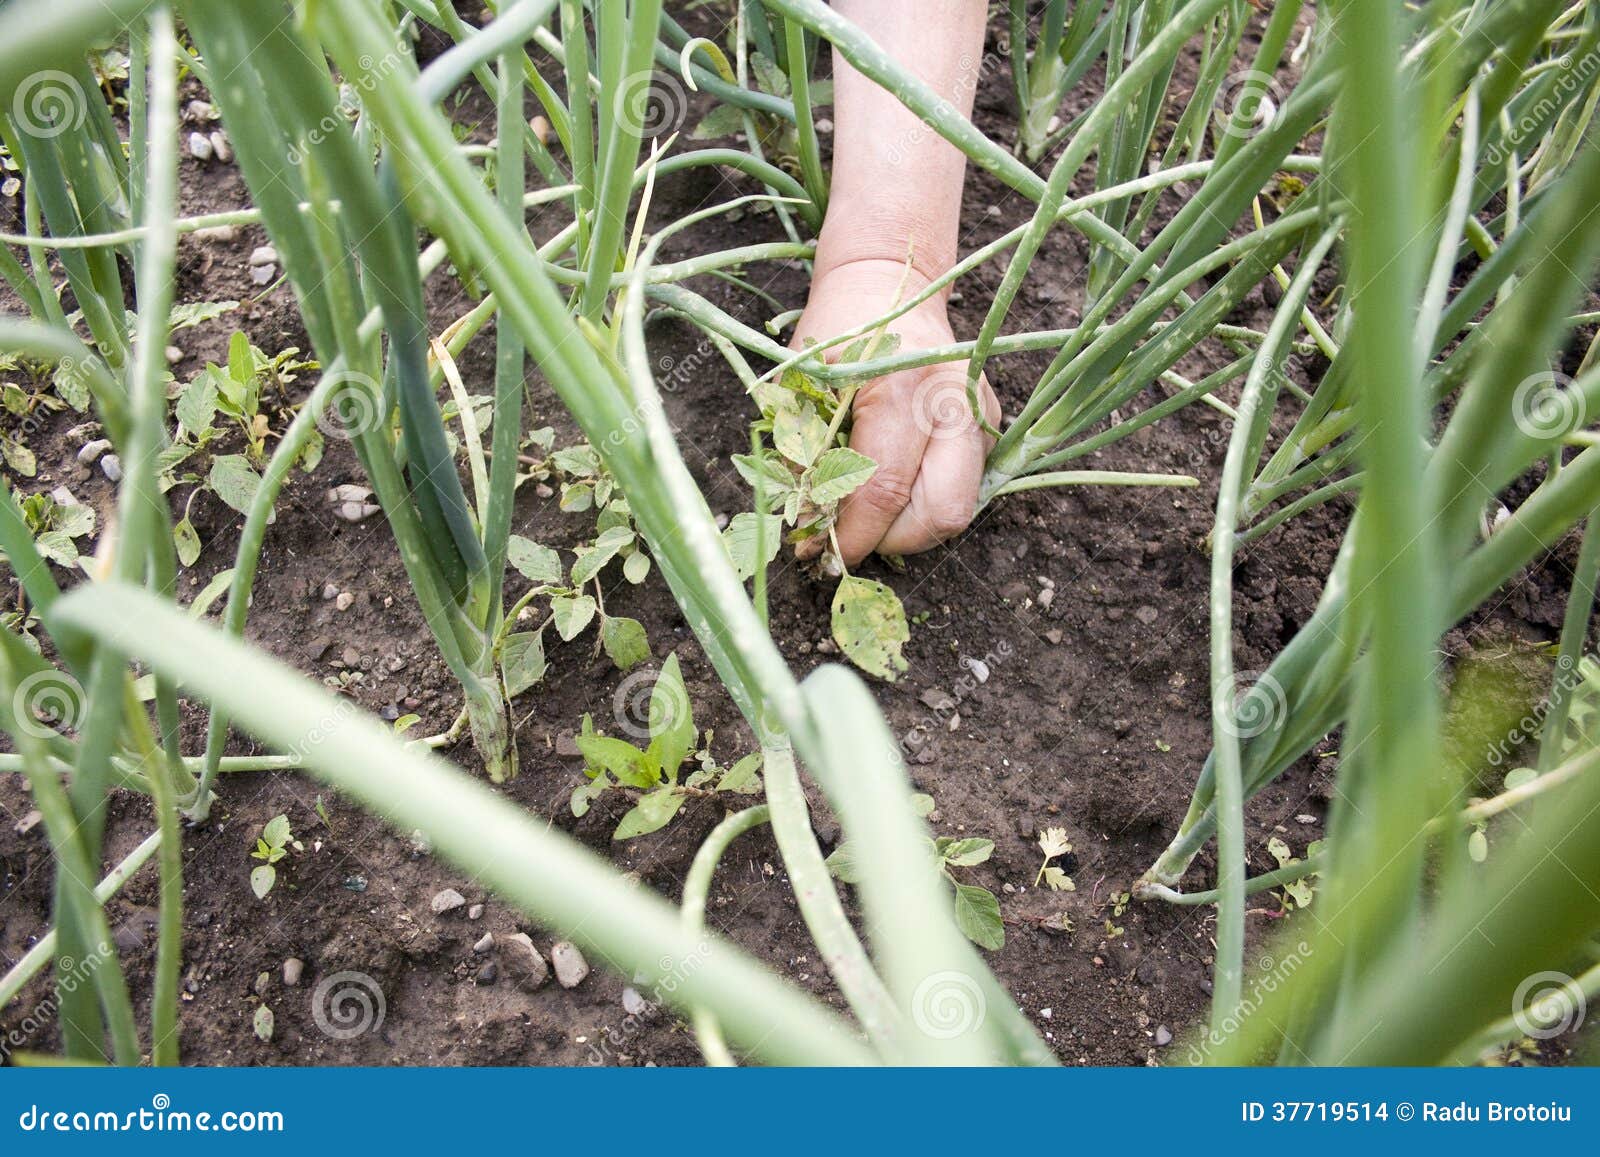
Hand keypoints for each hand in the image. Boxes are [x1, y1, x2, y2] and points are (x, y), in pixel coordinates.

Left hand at [792, 257, 1001, 566]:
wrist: (888, 283)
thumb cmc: (837, 332)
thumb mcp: (802, 385)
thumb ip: (803, 454)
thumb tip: (807, 524)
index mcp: (904, 388)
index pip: (882, 490)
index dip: (851, 535)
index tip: (820, 554)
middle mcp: (956, 403)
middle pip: (944, 512)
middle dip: (894, 539)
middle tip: (853, 538)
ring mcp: (982, 414)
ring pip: (959, 507)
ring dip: (911, 526)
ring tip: (870, 515)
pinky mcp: (990, 423)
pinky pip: (962, 486)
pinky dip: (925, 501)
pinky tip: (894, 487)